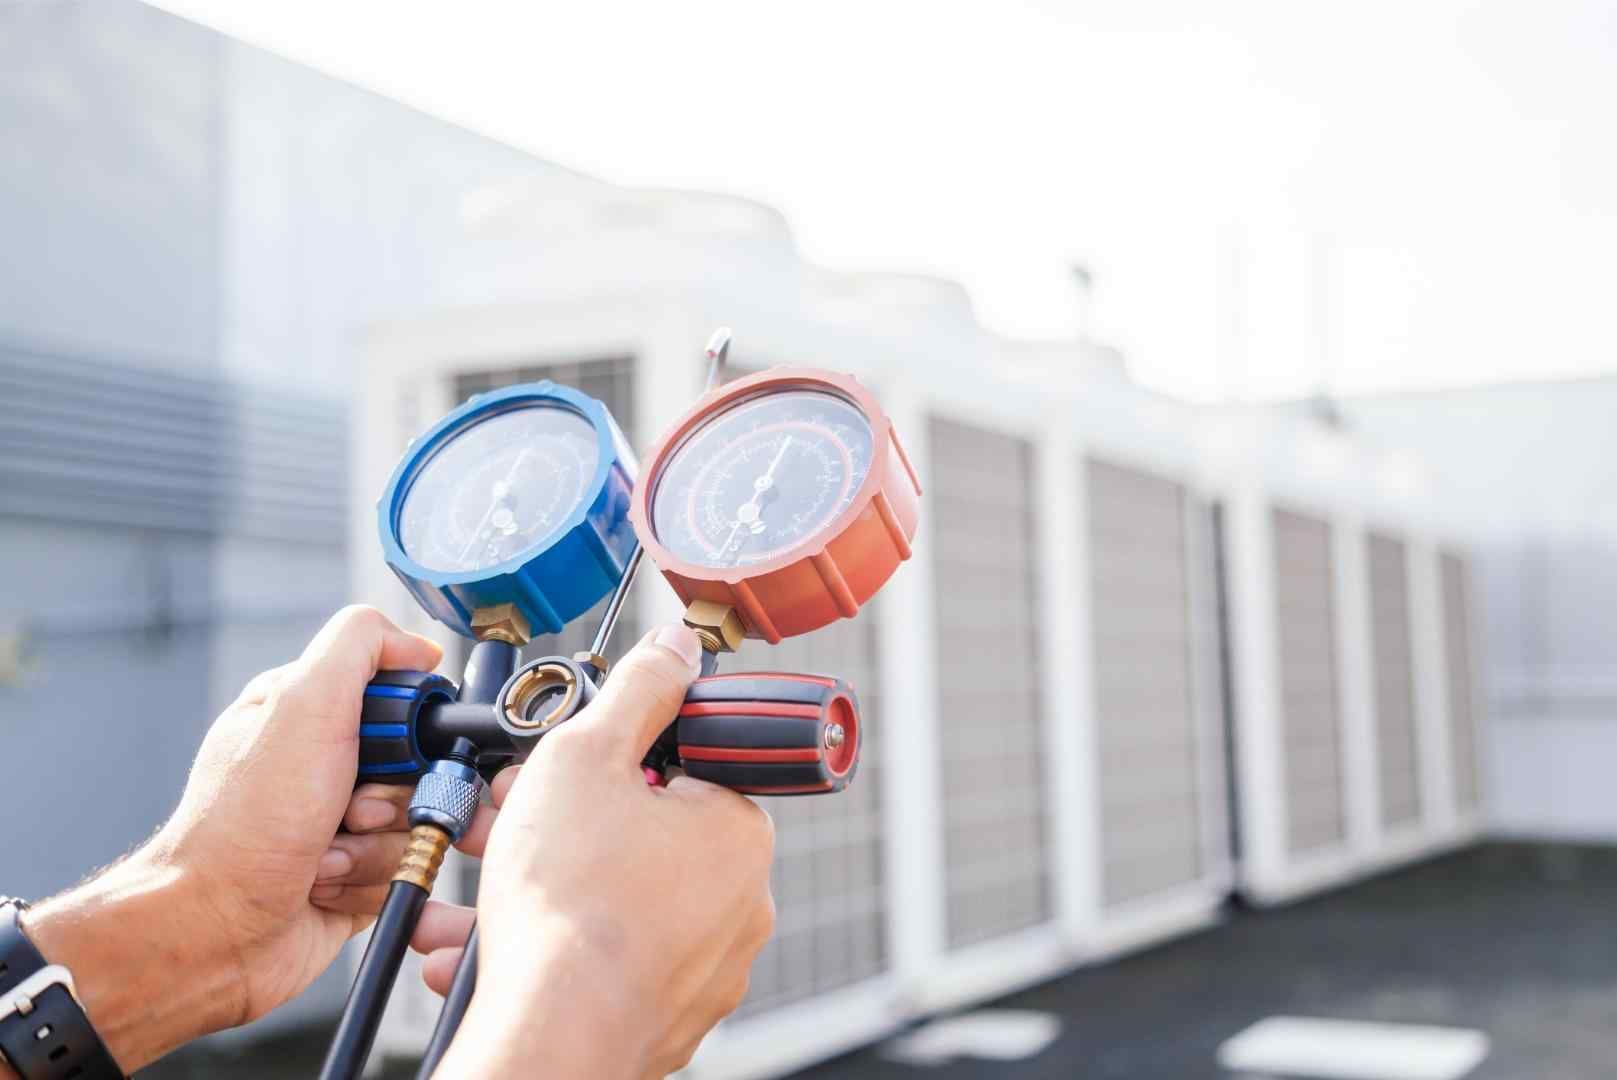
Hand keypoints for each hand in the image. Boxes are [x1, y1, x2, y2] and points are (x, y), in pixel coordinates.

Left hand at [20, 606, 459, 1071]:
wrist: (211, 930)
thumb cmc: (242, 826)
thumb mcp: (303, 705)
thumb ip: (361, 646)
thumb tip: (418, 643)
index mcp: (309, 713)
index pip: (402, 699)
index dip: (410, 728)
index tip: (389, 749)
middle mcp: (323, 765)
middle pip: (420, 766)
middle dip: (394, 796)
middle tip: (350, 808)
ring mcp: (337, 823)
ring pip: (415, 823)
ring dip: (376, 846)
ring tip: (324, 856)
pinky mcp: (352, 876)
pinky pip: (402, 871)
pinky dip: (368, 882)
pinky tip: (321, 885)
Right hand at [412, 626, 775, 1078]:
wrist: (551, 1035)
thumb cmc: (571, 906)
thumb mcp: (586, 757)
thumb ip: (635, 693)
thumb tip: (674, 649)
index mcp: (736, 830)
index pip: (684, 766)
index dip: (613, 759)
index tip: (567, 769)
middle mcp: (739, 902)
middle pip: (643, 834)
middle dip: (565, 823)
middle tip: (511, 822)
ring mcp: (705, 966)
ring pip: (616, 900)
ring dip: (546, 886)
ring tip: (484, 894)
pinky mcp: (666, 1014)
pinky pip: (607, 960)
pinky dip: (555, 946)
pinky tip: (492, 950)